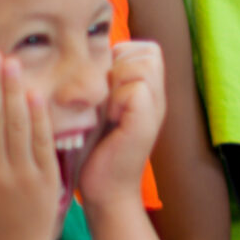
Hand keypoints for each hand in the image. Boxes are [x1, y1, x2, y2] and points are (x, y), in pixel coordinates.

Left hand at [76, 40, 165, 218]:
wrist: (105, 191)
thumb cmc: (94, 152)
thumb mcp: (98, 109)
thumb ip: (101, 84)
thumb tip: (82, 57)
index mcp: (146, 91)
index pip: (146, 49)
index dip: (122, 55)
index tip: (105, 83)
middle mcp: (156, 96)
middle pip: (148, 52)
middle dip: (121, 64)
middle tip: (106, 94)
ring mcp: (155, 109)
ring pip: (144, 65)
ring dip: (119, 80)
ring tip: (107, 107)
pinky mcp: (146, 122)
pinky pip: (136, 89)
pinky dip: (118, 100)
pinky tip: (109, 120)